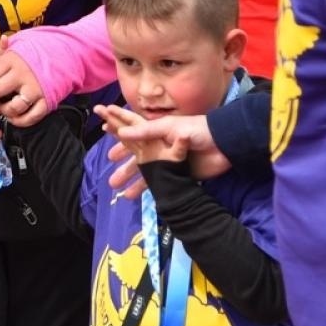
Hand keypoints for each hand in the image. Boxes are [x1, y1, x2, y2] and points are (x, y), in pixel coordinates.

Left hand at [0, 35, 49, 126]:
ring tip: (3, 107)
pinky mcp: (46, 101)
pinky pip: (30, 117)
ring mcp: (35, 89)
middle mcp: (22, 75)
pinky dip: (21, 121)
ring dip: (5, 110)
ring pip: (13, 107)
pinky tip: (15, 117)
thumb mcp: (14, 48)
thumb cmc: (31, 54)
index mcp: (12, 60)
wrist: (62, 55)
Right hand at [98, 107, 227, 198]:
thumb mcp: (169, 127)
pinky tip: (140, 198)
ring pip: (146, 172)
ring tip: (121, 193)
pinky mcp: (177, 174)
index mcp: (156, 130)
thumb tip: (121, 134)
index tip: (101, 128)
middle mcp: (159, 145)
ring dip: (133, 181)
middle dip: (123, 165)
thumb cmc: (197, 130)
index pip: (132, 128)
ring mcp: (168, 161)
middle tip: (110, 178)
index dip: (117, 127)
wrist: (224, 146)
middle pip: (136, 155)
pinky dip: (149, 189)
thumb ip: (146, 131)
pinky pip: (159, 183)